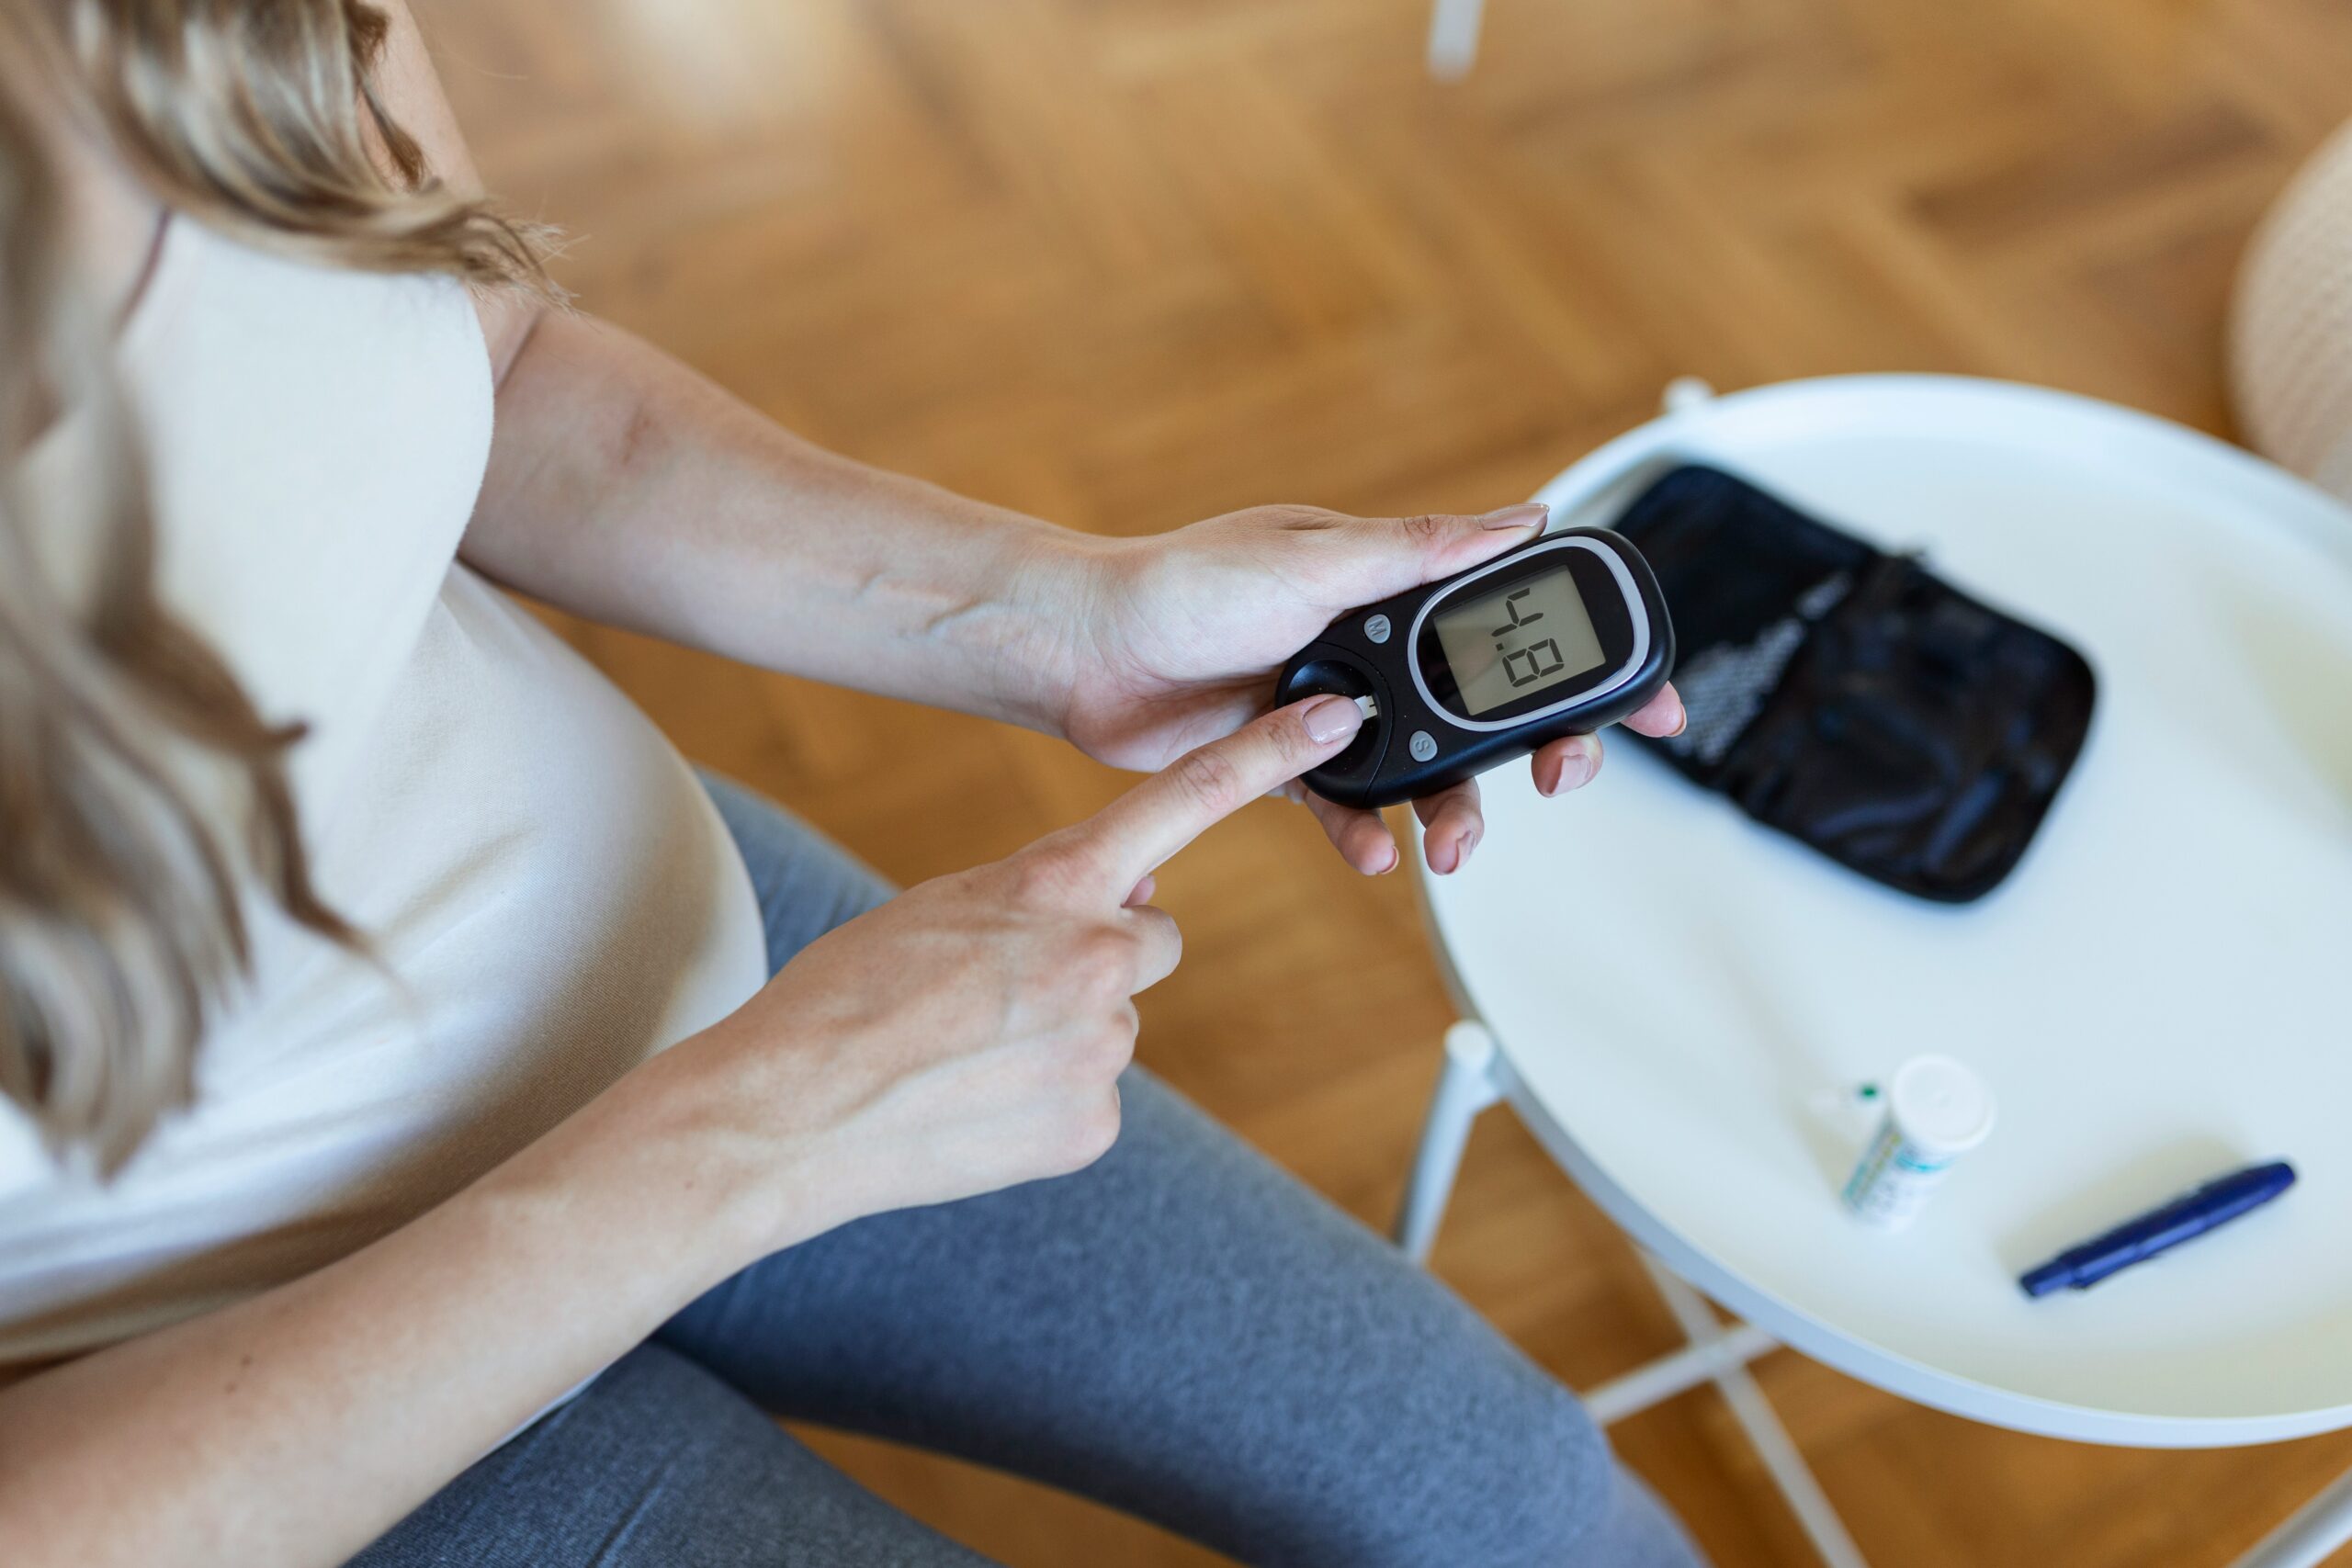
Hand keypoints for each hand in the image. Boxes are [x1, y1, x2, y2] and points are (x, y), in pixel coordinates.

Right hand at [682, 693, 1369, 1245]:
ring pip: (1114, 1022)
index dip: (1264, 755)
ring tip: (968, 1052)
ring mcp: (1103, 1046)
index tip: (1331, 722)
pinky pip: (1092, 1096)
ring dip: (1063, 1031)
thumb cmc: (845, 997)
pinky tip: (979, 1102)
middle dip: (1103, 956)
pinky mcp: (1094, 1121)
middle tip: (1007, 989)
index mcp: (1052, 884)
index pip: (1181, 803)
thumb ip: (1046, 894)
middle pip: (1152, 939)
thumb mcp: (944, 905)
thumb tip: (1133, 899)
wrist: (789, 1111)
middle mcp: (1098, 957)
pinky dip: (1048, 1098)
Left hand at [1058, 504, 1685, 876]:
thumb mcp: (1313, 557)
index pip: (1515, 619)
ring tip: (1447, 847)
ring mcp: (1335, 708)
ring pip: (1426, 771)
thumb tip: (1523, 517)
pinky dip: (1367, 836)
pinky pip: (1349, 808)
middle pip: (1488, 710)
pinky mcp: (1289, 763)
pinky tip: (1374, 856)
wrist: (1083, 653)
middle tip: (1555, 780)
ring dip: (1450, 812)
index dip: (1586, 658)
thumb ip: (1421, 550)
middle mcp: (1374, 647)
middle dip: (1533, 752)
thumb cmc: (1181, 584)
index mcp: (1392, 586)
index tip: (1648, 699)